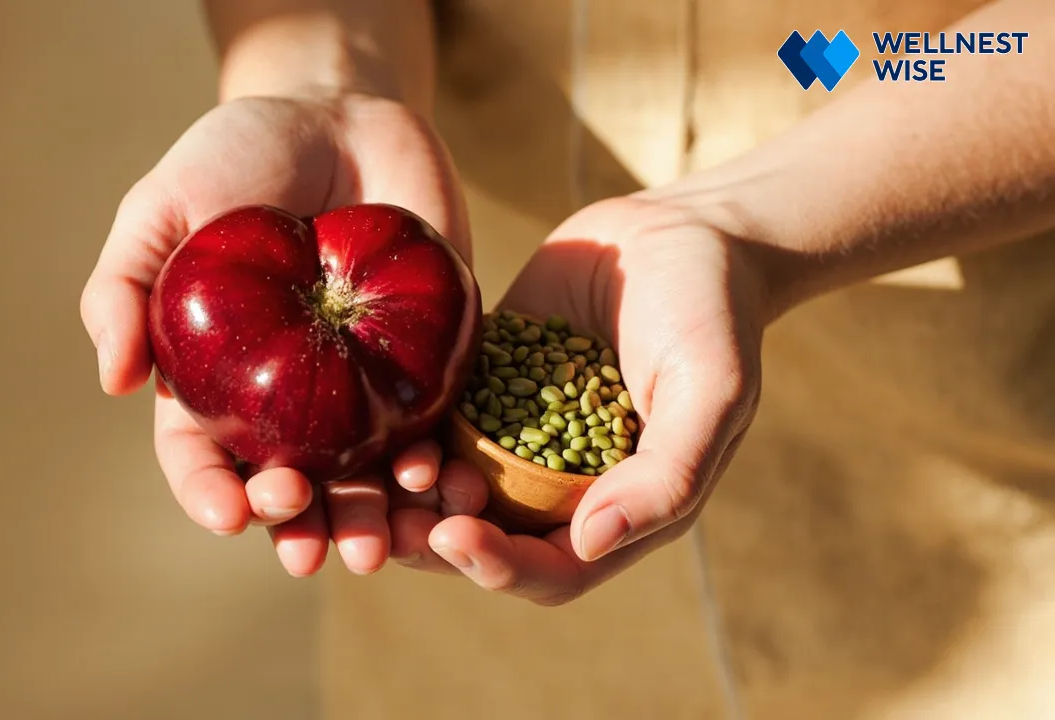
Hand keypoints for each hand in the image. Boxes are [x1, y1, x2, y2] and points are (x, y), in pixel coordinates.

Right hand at [79, 91, 474, 576]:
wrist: (340, 113)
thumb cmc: (237, 156)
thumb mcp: (162, 206)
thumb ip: (125, 286)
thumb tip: (113, 381)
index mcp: (215, 380)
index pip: (203, 458)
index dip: (211, 495)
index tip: (229, 514)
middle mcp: (288, 399)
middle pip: (291, 486)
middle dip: (301, 527)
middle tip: (312, 548)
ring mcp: (361, 386)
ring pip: (365, 476)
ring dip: (372, 521)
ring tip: (383, 547)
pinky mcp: (427, 362)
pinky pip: (434, 425)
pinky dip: (439, 462)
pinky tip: (443, 482)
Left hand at [395, 197, 769, 604]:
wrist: (680, 229)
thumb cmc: (712, 312)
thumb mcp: (710, 392)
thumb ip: (667, 474)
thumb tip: (591, 542)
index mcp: (622, 505)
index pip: (555, 567)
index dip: (500, 566)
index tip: (451, 536)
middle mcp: (563, 483)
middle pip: (490, 540)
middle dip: (437, 542)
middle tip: (388, 525)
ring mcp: (520, 434)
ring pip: (453, 489)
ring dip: (413, 498)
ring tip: (373, 482)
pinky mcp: (487, 385)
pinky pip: (439, 424)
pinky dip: (408, 436)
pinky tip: (376, 424)